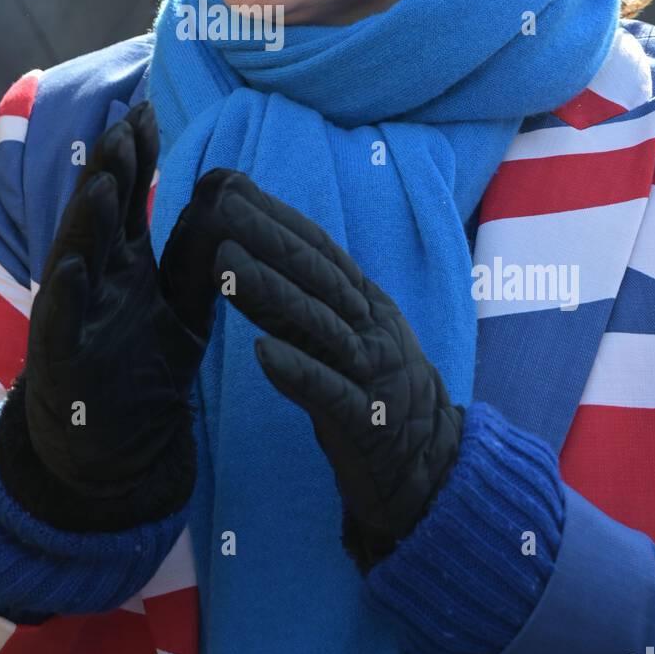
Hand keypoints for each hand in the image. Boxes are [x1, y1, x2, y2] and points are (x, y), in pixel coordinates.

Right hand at [0, 101, 224, 526]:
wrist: (116, 455)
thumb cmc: (145, 372)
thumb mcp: (184, 308)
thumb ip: (196, 256)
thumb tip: (219, 195)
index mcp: (120, 264)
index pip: (125, 199)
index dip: (133, 158)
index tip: (146, 112)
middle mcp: (91, 281)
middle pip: (97, 217)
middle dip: (108, 173)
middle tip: (123, 127)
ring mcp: (71, 318)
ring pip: (74, 260)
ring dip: (84, 223)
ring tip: (100, 184)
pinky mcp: (61, 361)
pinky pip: (60, 324)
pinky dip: (64, 295)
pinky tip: (72, 265)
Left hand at [184, 167, 464, 567]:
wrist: (433, 468)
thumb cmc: (377, 395)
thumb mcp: (352, 337)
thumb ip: (311, 302)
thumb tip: (257, 257)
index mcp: (368, 305)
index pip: (319, 251)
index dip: (277, 216)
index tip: (233, 186)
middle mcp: (371, 329)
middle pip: (316, 276)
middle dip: (266, 237)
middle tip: (221, 204)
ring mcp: (371, 373)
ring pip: (318, 324)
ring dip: (269, 292)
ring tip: (224, 263)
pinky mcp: (366, 422)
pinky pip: (328, 393)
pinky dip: (297, 370)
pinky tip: (260, 353)